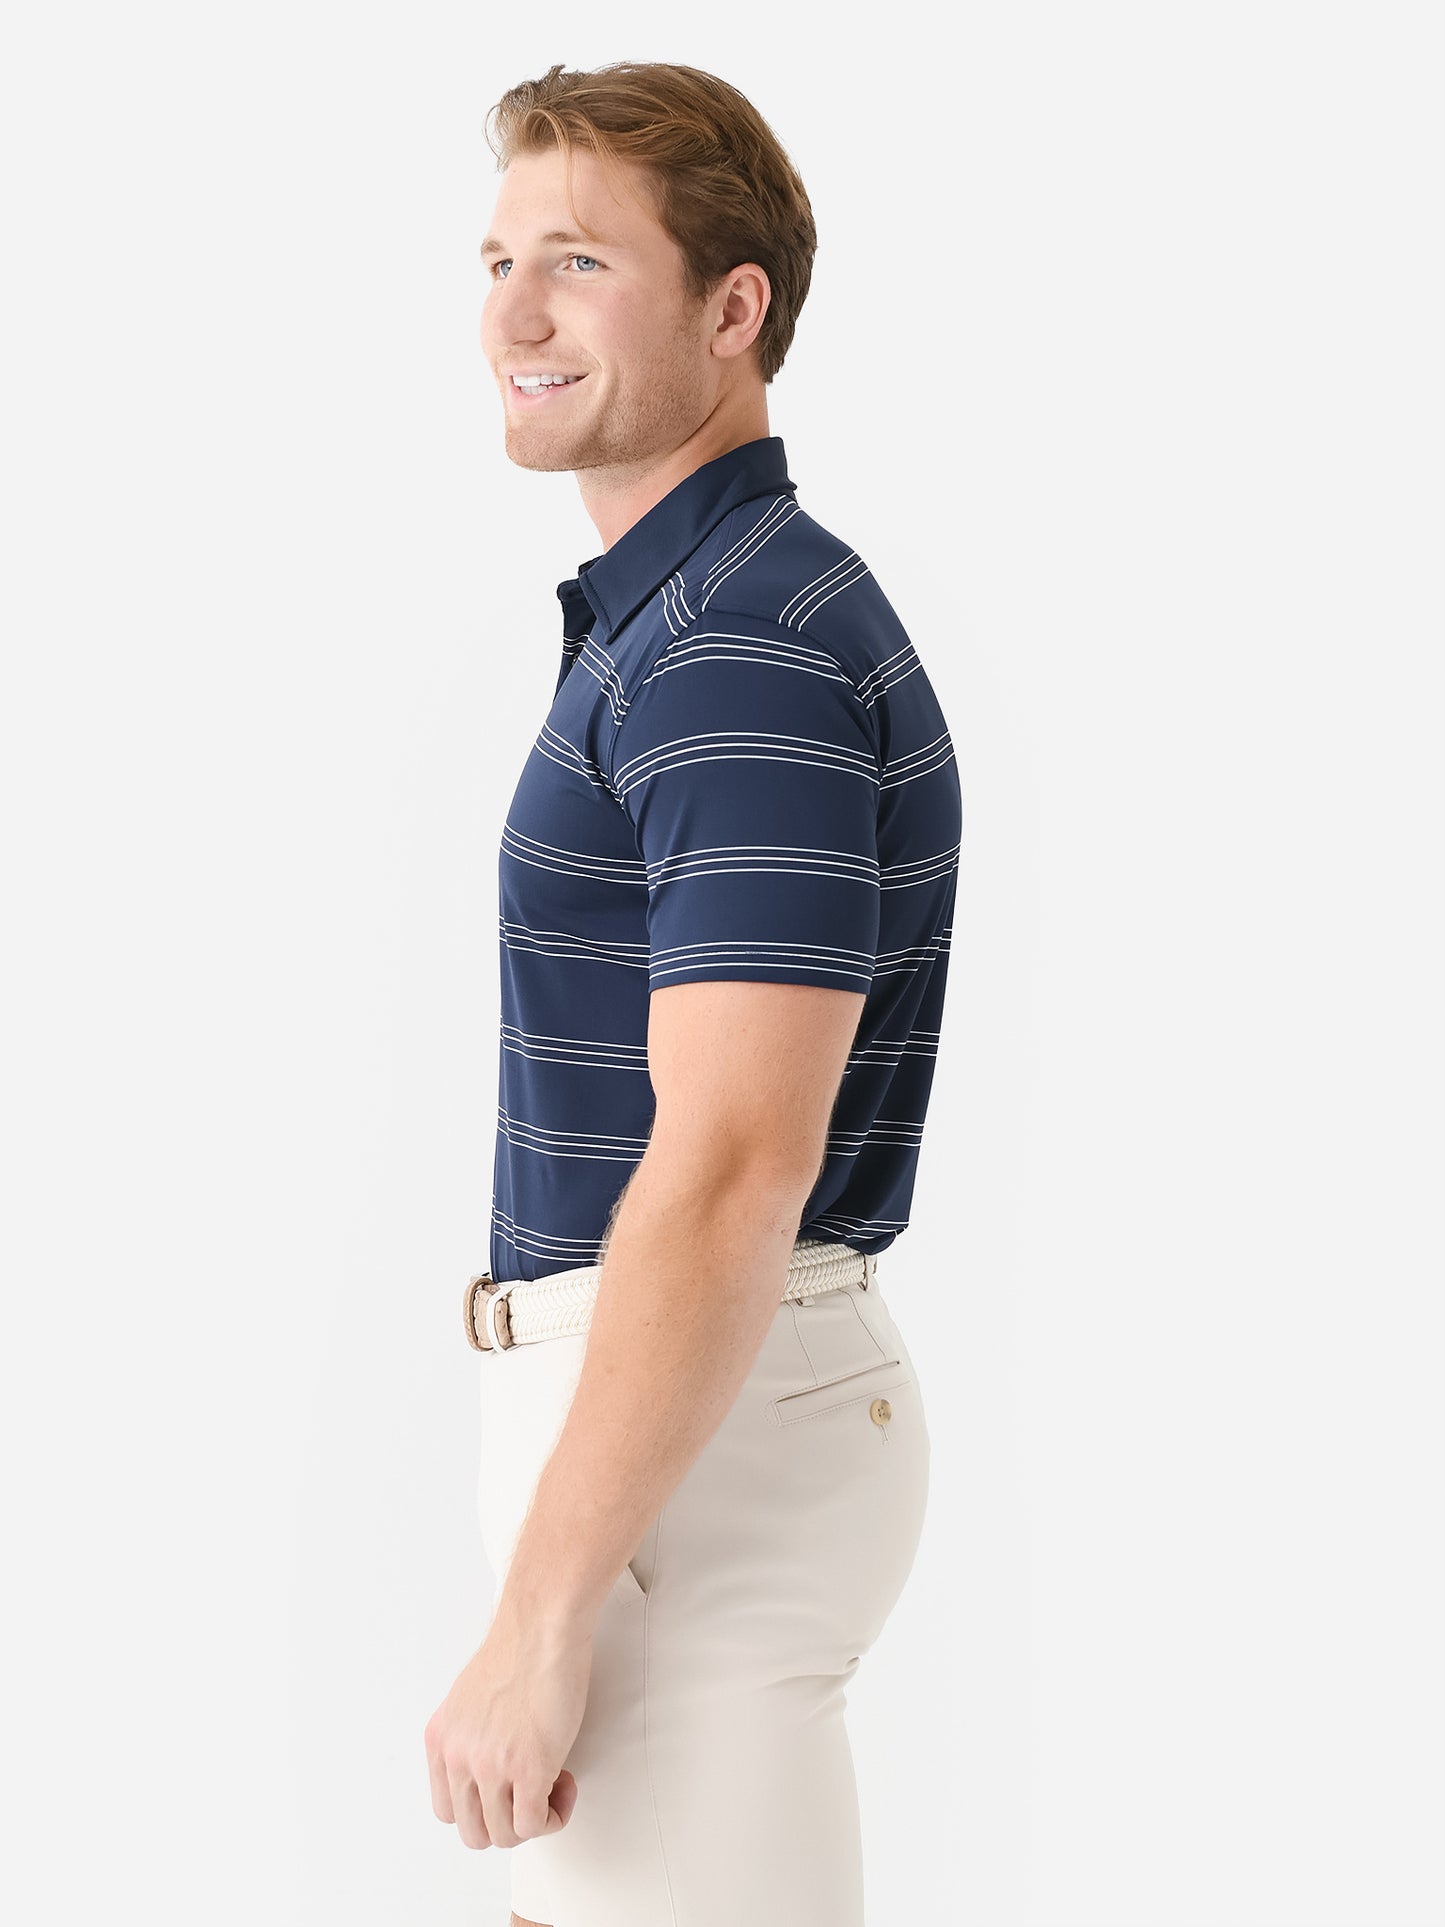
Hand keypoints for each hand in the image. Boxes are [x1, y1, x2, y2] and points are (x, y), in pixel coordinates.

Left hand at [424, 1604, 590, 1849]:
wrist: (542, 1626)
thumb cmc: (519, 1649)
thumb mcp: (469, 1699)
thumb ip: (470, 1736)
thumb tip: (490, 1763)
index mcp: (441, 1741)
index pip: (447, 1811)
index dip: (483, 1809)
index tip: (507, 1789)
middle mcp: (459, 1758)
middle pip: (473, 1832)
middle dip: (507, 1822)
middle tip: (532, 1794)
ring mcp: (491, 1767)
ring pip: (504, 1835)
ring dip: (535, 1819)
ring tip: (554, 1785)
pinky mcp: (529, 1769)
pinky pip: (535, 1825)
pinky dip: (554, 1816)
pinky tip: (564, 1784)